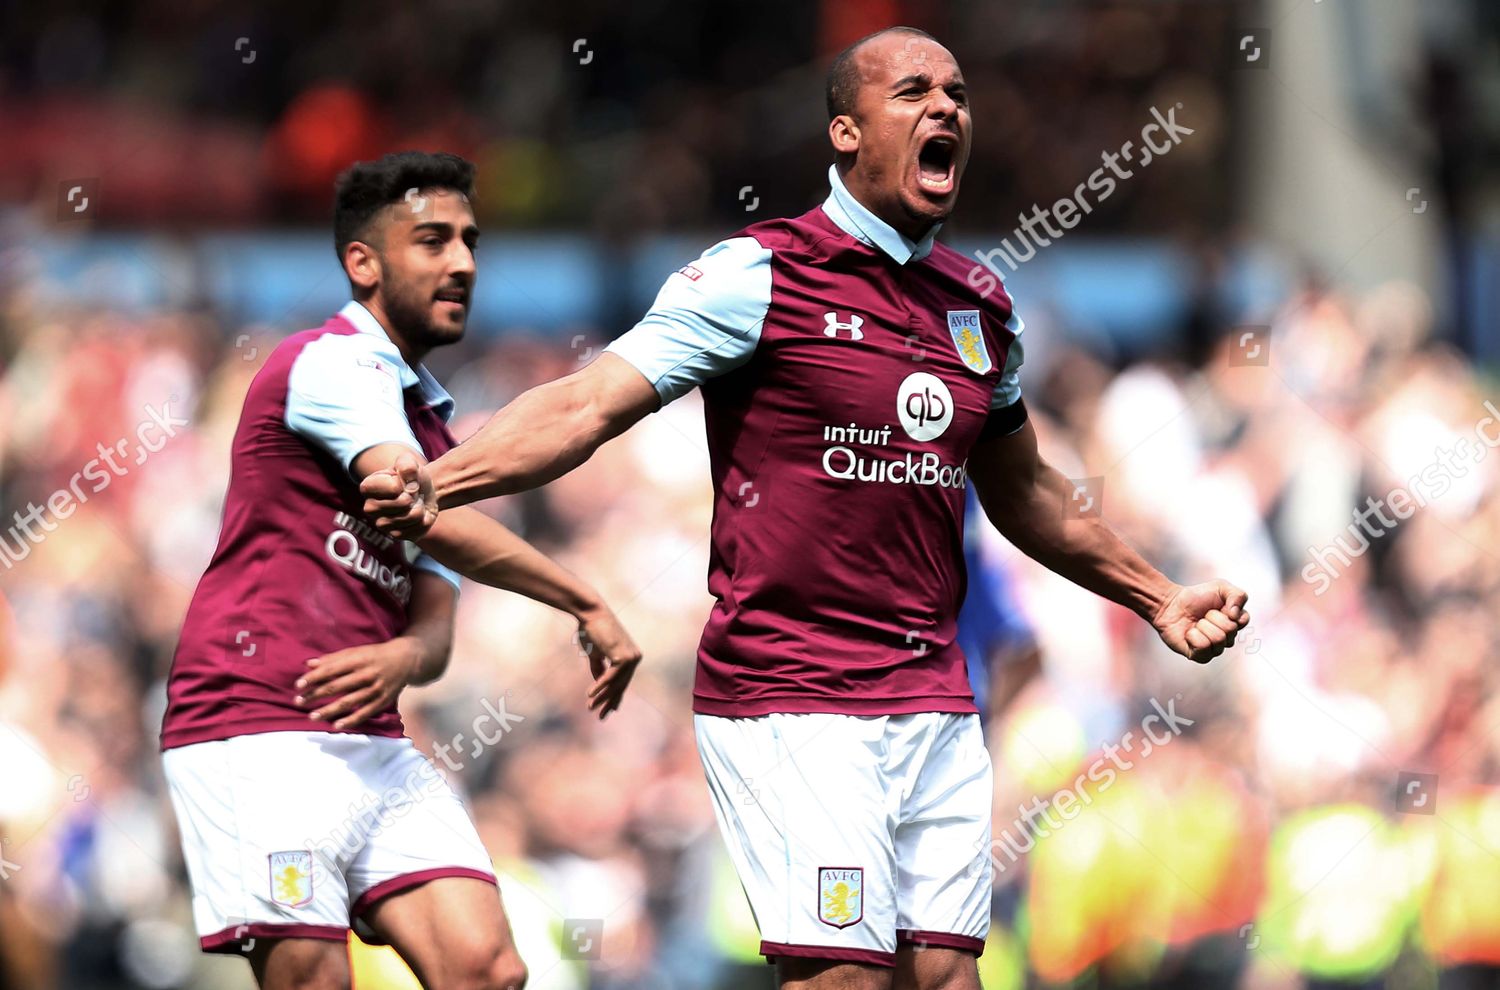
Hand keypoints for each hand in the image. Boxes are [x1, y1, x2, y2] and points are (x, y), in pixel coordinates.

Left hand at [294, 636, 422, 729]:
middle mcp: (367, 674)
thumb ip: (332, 659)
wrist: (407, 660)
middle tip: (298, 702)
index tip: (298, 685)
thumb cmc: (375, 655)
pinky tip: (336, 725)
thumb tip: (308, 664)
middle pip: (337, 686)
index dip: (314, 678)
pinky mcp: (383, 700)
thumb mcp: (356, 652)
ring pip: (349, 701)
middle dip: (316, 695)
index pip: (331, 669)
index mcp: (359, 659)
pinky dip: (351, 720)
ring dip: (329, 710)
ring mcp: (376, 688)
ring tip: (312, 716)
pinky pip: (365, 712)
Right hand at [361, 452, 437, 539]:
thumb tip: (410, 483)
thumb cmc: (411, 477)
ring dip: (420, 507)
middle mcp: (369, 508)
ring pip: (413, 516)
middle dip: (414, 495)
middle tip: (411, 493)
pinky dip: (425, 519)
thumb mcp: (408, 462)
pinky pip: (418, 528)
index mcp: (367, 487)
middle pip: (404, 502)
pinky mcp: (396, 536)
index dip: (407, 482)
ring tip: (414, 503)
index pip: (395, 487)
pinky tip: (418, 514)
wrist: (422, 492)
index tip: (405, 481)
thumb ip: (407, 465)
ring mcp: (381, 525)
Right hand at [576, 606, 642, 718]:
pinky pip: (610, 678)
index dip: (616, 697)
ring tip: (591, 708)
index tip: (610, 711)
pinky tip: (591, 695)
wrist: (591, 613)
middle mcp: (634, 658)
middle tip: (600, 717)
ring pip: (616, 684)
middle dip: (609, 702)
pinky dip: (600, 687)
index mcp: (631, 657)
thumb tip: (599, 685)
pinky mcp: (623, 657)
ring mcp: (631, 658)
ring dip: (602, 697)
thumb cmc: (592, 630)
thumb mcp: (596, 654)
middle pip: (621, 686)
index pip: (623, 682)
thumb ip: (599, 669)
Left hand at [1151, 579, 1249, 663]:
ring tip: (1196, 623)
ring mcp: (1214, 649)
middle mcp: (1227, 638)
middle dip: (1213, 617)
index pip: (1243, 620)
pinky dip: (1193, 637)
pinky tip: (1189, 634)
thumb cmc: (1196, 597)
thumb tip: (1235, 615)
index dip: (1229, 610)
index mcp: (1234, 623)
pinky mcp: (1200, 656)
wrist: (1171, 604)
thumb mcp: (1220, 587)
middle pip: (1230, 630)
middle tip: (1203, 614)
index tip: (1219, 606)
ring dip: (1203, 626)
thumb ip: (1237, 595)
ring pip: (1218, 639)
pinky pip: (1203, 647)